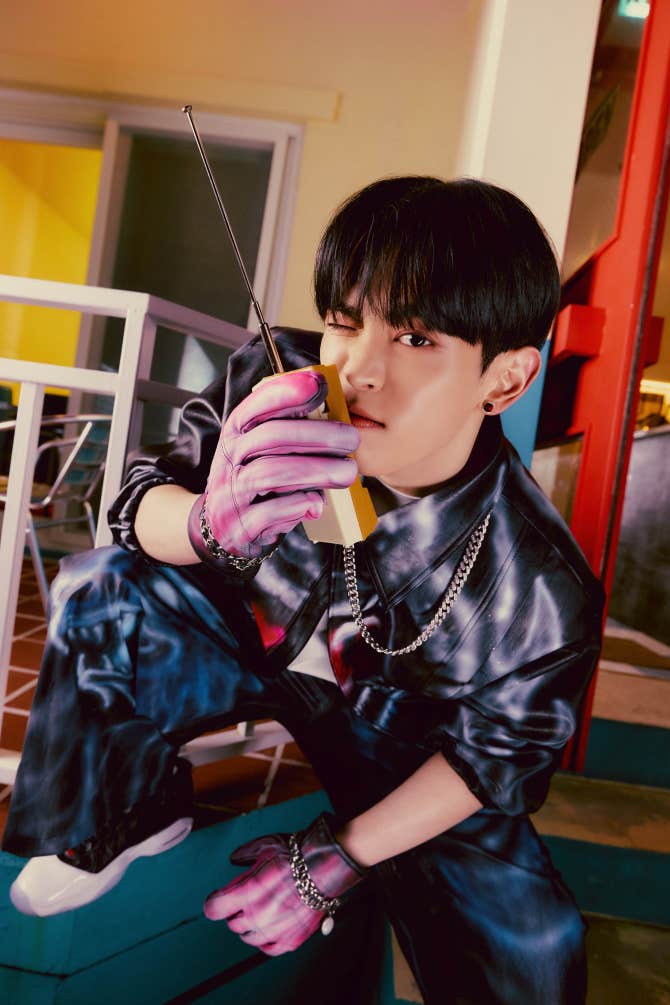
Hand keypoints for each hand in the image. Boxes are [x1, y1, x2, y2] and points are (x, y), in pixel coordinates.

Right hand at [189, 370, 359, 561]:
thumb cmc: (253, 482)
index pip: (255, 406)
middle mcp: (230, 459)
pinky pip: (270, 512)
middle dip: (317, 435)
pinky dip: (299, 505)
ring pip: (271, 473)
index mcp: (235, 433)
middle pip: (271, 437)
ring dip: (316, 470)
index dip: (287, 392)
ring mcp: (232, 493)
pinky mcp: (241, 525)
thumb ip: (288, 434)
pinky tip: (318, 503)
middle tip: (352, 439)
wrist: (220, 529)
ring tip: (347, 472)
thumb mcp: (258, 452)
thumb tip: (336, 420)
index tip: (319, 385)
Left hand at [203, 813, 364, 955]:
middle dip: (235, 912)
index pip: (213, 908)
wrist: (325, 867)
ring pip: (248, 937)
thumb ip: (244, 854)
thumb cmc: (295, 855)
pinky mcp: (289, 940)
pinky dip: (266, 940)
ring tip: (261, 912)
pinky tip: (270, 928)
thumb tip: (234, 860)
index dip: (214, 902)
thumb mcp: (265, 845)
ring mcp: (273, 931)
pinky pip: (268, 948)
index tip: (218, 899)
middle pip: (232, 924)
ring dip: (250, 926)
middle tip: (247, 901)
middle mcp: (257, 916)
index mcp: (246, 893)